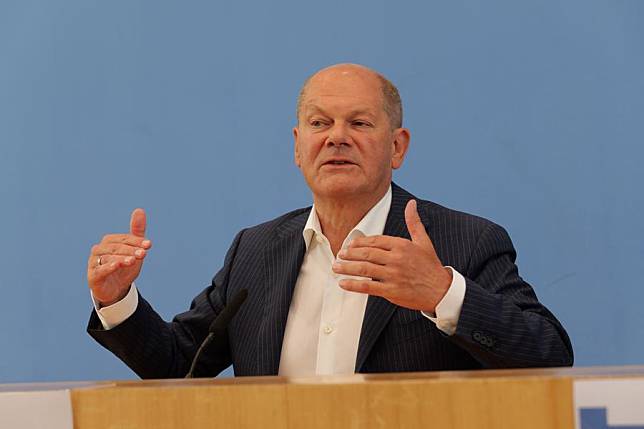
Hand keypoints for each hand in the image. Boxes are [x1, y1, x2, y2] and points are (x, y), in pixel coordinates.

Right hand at [87, 208, 151, 305]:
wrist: (115, 289)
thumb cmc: (124, 267)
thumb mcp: (133, 250)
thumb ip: (136, 232)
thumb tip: (140, 210)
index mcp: (109, 241)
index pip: (124, 239)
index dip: (137, 241)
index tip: (149, 245)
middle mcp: (99, 249)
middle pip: (116, 247)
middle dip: (131, 250)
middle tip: (143, 254)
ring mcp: (94, 262)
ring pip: (108, 258)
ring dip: (121, 258)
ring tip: (133, 260)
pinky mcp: (93, 275)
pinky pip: (100, 270)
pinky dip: (108, 267)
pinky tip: (117, 265)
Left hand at [332, 199, 452, 312]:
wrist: (441, 291)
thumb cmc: (430, 266)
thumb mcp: (424, 242)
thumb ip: (414, 222)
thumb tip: (411, 203)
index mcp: (402, 245)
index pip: (375, 241)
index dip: (360, 242)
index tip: (350, 244)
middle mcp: (396, 259)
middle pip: (367, 254)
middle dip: (350, 254)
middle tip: (340, 254)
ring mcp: (393, 275)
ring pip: (364, 269)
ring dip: (347, 268)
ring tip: (336, 267)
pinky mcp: (391, 291)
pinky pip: (368, 287)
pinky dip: (354, 285)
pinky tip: (343, 283)